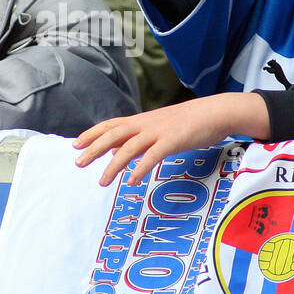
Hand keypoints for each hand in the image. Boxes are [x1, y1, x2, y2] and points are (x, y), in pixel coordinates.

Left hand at [74, 92, 270, 185]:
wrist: (217, 112)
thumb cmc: (191, 122)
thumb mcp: (161, 128)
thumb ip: (141, 139)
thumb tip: (120, 153)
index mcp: (143, 120)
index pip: (111, 125)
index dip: (92, 134)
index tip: (75, 144)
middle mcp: (146, 124)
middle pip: (113, 134)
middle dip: (93, 148)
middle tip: (77, 162)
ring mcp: (159, 131)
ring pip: (129, 147)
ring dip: (113, 165)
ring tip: (102, 182)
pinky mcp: (173, 140)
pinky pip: (152, 156)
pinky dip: (140, 168)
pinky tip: (132, 181)